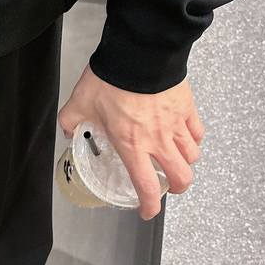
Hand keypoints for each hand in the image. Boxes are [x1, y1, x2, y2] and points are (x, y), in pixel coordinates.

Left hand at [58, 63, 204, 219]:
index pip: (146, 186)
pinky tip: (187, 137)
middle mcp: (158, 140)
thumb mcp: (80, 103)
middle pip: (181, 177)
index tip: (147, 211)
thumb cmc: (112, 79)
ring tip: (176, 161)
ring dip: (185, 164)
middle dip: (176, 189)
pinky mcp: (187, 107)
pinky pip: (198, 131)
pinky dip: (194, 139)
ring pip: (192, 156)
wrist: (139, 53)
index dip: (149, 205)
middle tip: (167, 187)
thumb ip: (71, 121)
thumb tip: (67, 129)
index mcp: (131, 144)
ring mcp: (176, 124)